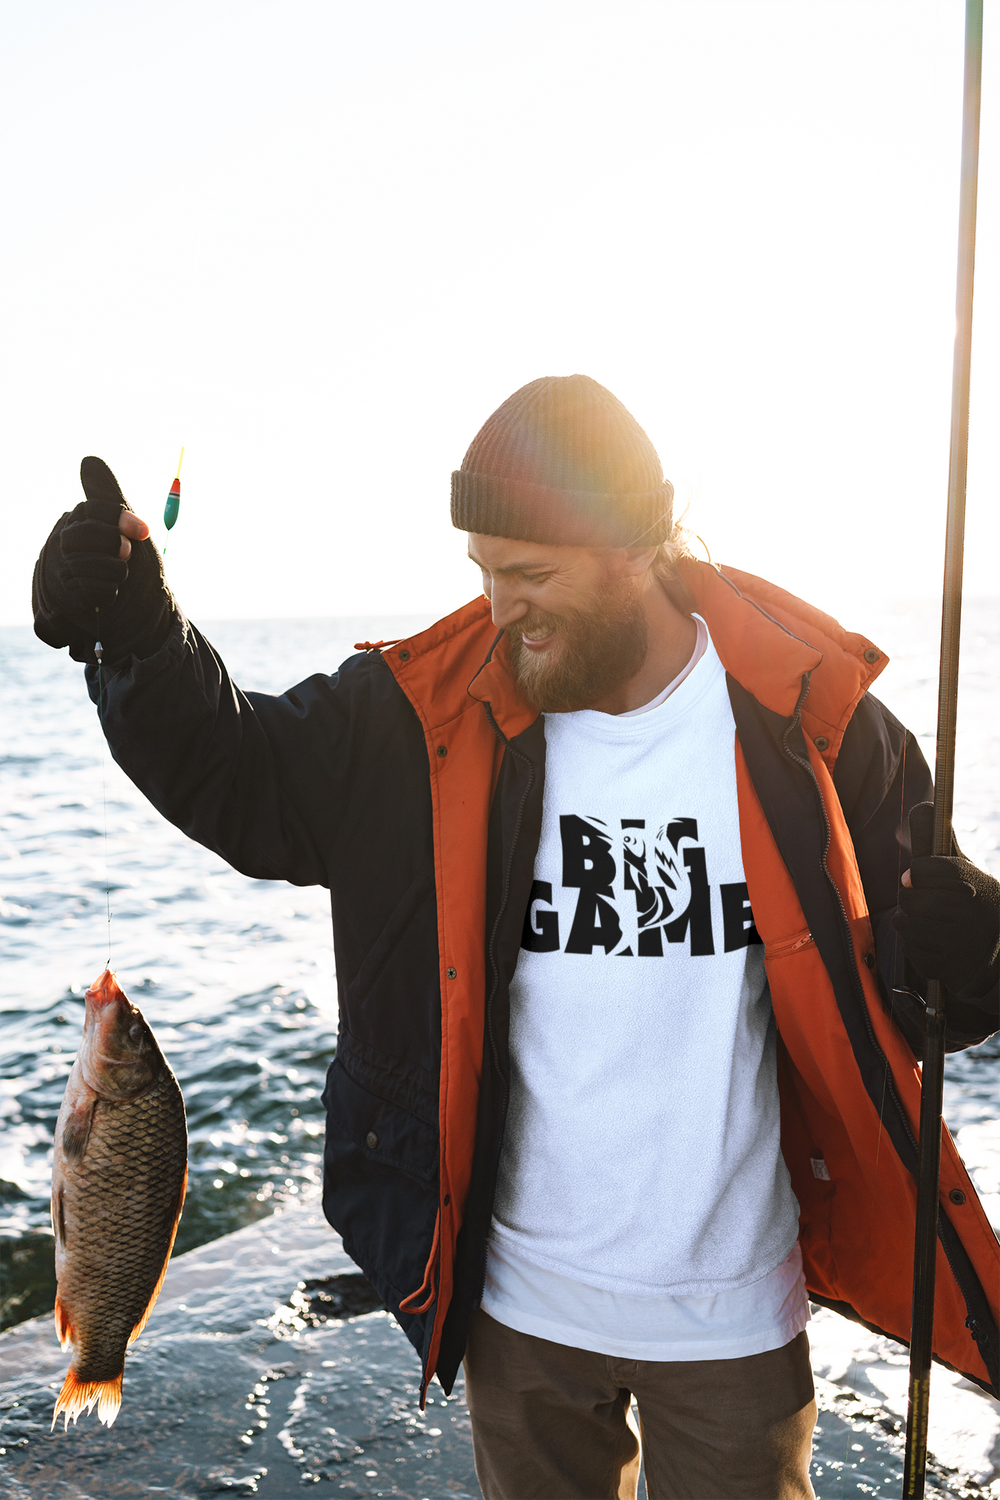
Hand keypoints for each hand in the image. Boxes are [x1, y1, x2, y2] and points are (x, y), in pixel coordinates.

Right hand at [33, 457, 174, 664]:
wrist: (141, 614)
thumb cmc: (137, 568)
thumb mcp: (131, 530)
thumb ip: (111, 497)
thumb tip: (88, 458)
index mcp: (81, 521)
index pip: (94, 510)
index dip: (121, 520)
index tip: (142, 532)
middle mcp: (65, 542)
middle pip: (83, 536)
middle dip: (114, 547)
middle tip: (126, 555)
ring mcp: (62, 570)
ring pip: (86, 565)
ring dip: (115, 574)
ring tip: (119, 578)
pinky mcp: (65, 599)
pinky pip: (88, 590)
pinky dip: (108, 595)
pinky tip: (109, 596)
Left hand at [893, 802, 999, 998]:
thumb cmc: (975, 907)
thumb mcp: (968, 875)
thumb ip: (944, 845)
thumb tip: (923, 806)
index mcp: (973, 883)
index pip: (925, 868)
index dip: (917, 872)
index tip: (915, 877)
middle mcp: (970, 910)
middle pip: (910, 897)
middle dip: (911, 901)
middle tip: (925, 905)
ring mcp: (960, 940)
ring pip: (905, 923)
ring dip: (910, 924)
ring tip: (929, 925)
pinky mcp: (950, 966)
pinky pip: (911, 951)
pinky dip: (918, 950)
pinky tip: (937, 947)